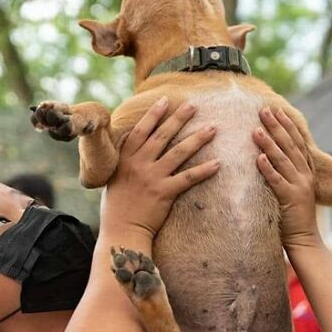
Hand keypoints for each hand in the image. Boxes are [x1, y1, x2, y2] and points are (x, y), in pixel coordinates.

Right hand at [103, 97, 217, 240]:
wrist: (121, 231)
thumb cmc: (116, 204)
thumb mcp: (114, 175)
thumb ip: (127, 158)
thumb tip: (136, 141)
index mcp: (125, 158)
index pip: (141, 130)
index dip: (154, 114)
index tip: (166, 100)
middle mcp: (139, 164)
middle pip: (163, 136)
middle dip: (179, 119)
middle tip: (193, 105)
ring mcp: (152, 177)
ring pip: (179, 153)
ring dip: (197, 139)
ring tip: (212, 128)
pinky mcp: (165, 193)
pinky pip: (188, 178)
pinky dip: (204, 170)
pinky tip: (217, 163)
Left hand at [253, 107, 319, 249]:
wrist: (305, 240)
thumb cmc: (293, 215)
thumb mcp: (293, 188)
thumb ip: (285, 173)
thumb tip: (269, 155)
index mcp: (306, 171)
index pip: (297, 142)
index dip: (287, 125)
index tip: (278, 110)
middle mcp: (304, 175)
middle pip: (289, 145)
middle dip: (276, 126)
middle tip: (264, 110)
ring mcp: (299, 186)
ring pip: (282, 160)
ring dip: (269, 143)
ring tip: (256, 130)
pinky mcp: (291, 199)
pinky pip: (277, 181)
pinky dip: (268, 168)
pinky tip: (258, 158)